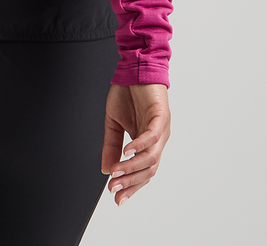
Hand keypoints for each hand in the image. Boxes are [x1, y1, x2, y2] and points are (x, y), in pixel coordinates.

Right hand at [100, 83, 170, 205]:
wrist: (133, 68)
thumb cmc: (127, 92)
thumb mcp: (113, 122)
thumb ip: (112, 145)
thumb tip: (106, 169)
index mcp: (146, 143)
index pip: (143, 172)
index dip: (131, 187)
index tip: (116, 198)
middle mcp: (157, 140)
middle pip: (149, 170)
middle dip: (130, 182)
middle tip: (114, 188)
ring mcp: (160, 129)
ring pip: (151, 157)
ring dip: (133, 167)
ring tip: (117, 172)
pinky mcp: (160, 116)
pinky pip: (151, 136)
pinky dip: (139, 146)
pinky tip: (127, 151)